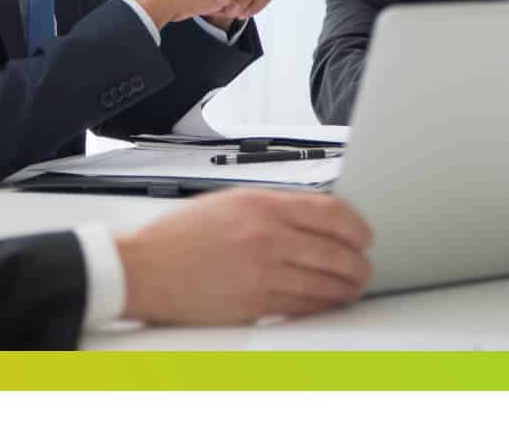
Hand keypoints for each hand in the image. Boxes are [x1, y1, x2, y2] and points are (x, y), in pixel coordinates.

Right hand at [114, 189, 373, 324]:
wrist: (144, 269)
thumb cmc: (178, 236)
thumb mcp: (227, 203)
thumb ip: (272, 208)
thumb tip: (313, 217)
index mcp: (260, 205)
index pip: (329, 213)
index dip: (356, 226)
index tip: (364, 235)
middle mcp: (266, 238)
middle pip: (335, 252)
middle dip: (358, 262)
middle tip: (365, 266)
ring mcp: (262, 274)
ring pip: (324, 283)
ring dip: (347, 286)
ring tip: (354, 286)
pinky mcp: (255, 304)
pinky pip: (303, 306)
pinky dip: (323, 305)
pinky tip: (329, 302)